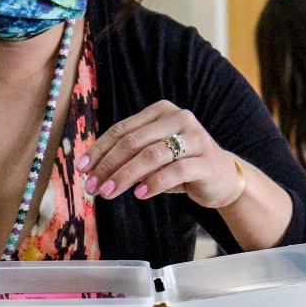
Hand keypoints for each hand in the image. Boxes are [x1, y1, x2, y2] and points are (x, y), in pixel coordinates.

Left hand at [77, 100, 243, 209]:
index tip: (81, 169)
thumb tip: (91, 171)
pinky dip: (154, 183)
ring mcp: (195, 138)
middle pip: (133, 141)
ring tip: (108, 193)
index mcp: (161, 111)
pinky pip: (174, 171)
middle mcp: (179, 118)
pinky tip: (139, 194)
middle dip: (108, 165)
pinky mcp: (206, 161)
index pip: (122, 129)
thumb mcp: (154, 155)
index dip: (99, 149)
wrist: (224, 177)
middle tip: (91, 186)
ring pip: (151, 155)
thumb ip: (129, 156)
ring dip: (125, 176)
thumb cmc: (180, 164)